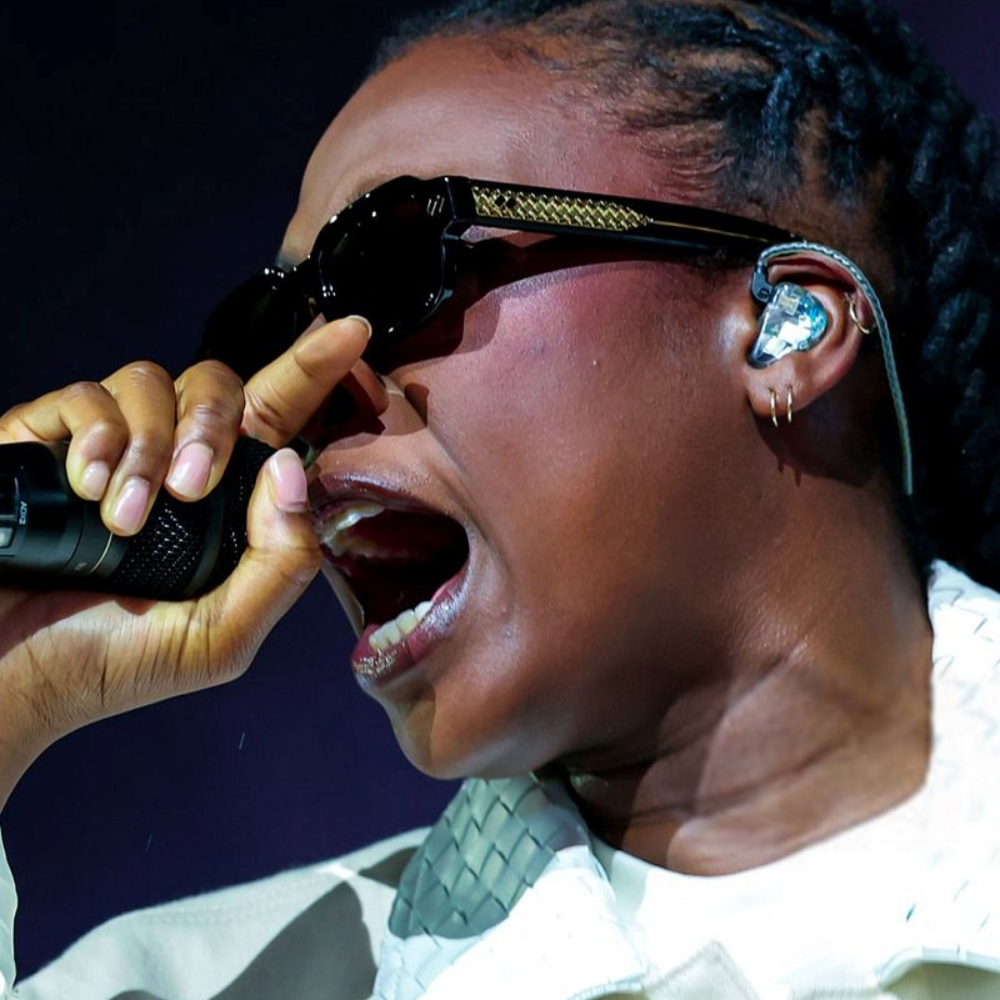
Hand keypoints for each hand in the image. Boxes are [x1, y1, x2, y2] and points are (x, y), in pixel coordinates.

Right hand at [0, 316, 377, 806]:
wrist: (10, 676)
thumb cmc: (118, 661)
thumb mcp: (223, 635)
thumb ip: (279, 563)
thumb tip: (292, 468)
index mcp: (225, 501)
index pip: (277, 416)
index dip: (313, 369)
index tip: (352, 330)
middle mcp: (172, 459)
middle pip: (215, 383)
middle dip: (211, 425)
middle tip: (190, 489)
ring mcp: (108, 445)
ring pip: (148, 380)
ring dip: (147, 446)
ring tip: (123, 517)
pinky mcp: (45, 440)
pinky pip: (83, 396)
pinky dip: (94, 438)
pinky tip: (87, 488)